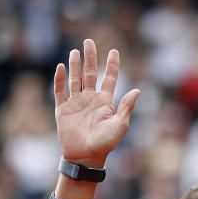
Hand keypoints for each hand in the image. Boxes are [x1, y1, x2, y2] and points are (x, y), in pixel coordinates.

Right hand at [53, 39, 139, 166]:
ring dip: (75, 65)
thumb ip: (126, 107)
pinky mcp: (63, 110)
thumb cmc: (105, 143)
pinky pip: (60, 91)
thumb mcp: (120, 125)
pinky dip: (59, 80)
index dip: (112, 65)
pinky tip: (60, 68)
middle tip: (89, 41)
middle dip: (90, 58)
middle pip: (91, 73)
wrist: (86, 157)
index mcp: (105, 101)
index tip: (114, 51)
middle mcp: (90, 99)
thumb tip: (137, 90)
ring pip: (75, 79)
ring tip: (75, 52)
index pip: (110, 78)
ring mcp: (76, 103)